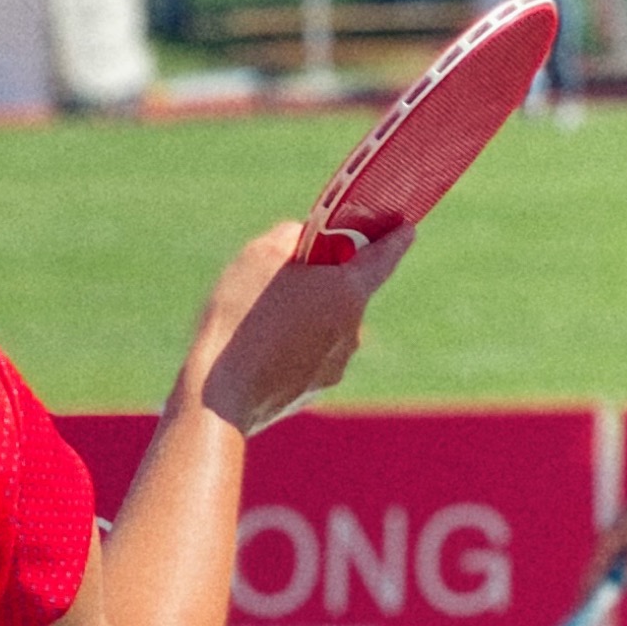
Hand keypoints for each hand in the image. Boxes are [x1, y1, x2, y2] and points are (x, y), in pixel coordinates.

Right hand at [190, 220, 413, 436]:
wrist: (221, 395)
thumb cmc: (241, 317)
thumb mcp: (260, 255)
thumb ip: (292, 237)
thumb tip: (304, 242)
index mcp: (348, 291)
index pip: (384, 257)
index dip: (394, 239)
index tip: (406, 230)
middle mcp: (352, 329)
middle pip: (346, 292)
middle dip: (326, 280)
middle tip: (290, 273)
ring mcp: (336, 364)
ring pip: (326, 326)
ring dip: (307, 315)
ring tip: (264, 317)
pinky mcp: (315, 390)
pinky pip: (311, 356)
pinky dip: (294, 346)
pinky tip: (261, 346)